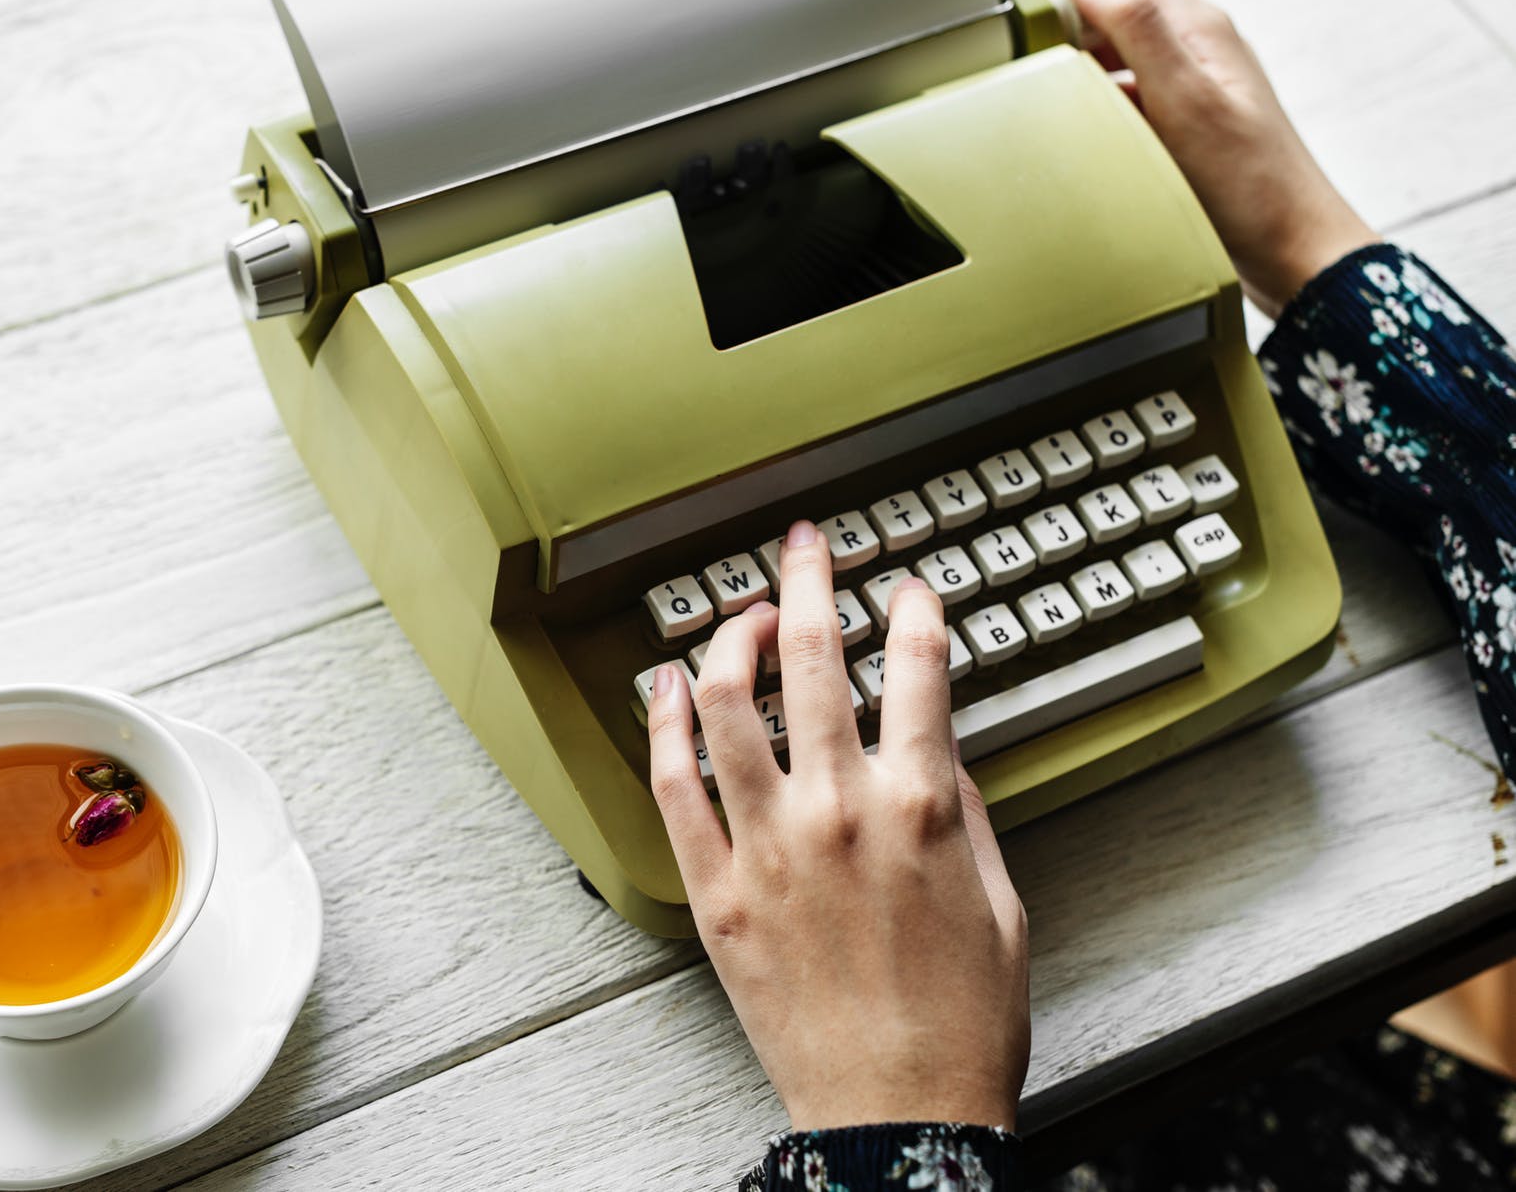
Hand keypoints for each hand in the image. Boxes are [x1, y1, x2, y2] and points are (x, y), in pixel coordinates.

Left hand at [646, 519, 1029, 1130]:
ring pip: (729, 702)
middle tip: (807, 548)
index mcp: (922, 805)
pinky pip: (672, 783)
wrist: (898, 1116)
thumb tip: (932, 732)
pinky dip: (663, 722)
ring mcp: (768, 845)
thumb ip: (961, 803)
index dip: (914, 608)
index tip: (907, 589)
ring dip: (732, 636)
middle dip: (810, 580)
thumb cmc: (960, 1023)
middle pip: (813, 655)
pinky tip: (666, 687)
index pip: (918, 665)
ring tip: (740, 615)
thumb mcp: (1000, 897)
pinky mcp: (715, 890)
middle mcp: (839, 809)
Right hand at [1061, 0, 1379, 317]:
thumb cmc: (1252, 185)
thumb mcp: (1185, 99)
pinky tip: (1083, 136)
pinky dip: (1092, 105)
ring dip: (1072, 67)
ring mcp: (1183, 80)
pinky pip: (1118, 92)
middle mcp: (1189, 43)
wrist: (1291, 249)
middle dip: (1057, 28)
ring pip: (1105, 50)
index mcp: (1194, 24)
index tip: (1027, 31)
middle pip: (1101, 3)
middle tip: (1030, 76)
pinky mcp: (1176, 117)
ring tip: (1050, 106)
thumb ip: (1136, 26)